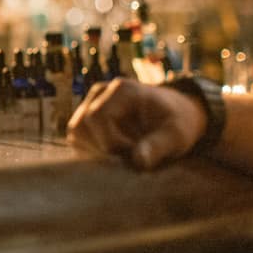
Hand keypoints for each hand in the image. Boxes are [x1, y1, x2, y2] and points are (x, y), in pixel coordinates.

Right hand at [67, 78, 206, 169]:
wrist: (174, 115)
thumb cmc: (177, 121)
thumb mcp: (177, 134)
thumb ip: (159, 146)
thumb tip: (138, 162)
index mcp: (121, 90)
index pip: (96, 116)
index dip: (110, 142)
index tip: (134, 155)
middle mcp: (100, 93)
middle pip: (80, 126)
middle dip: (102, 150)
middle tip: (129, 160)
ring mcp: (90, 105)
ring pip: (75, 135)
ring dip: (96, 153)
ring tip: (124, 157)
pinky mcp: (86, 121)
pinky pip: (78, 141)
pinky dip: (94, 154)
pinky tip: (116, 157)